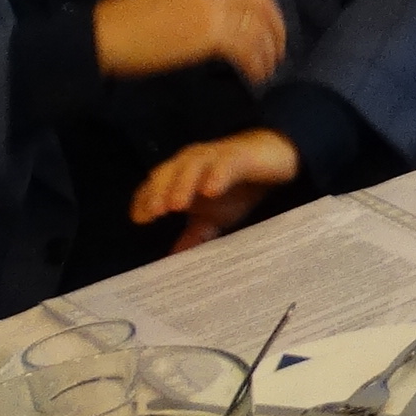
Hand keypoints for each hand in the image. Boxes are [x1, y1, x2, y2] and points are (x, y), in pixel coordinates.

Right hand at [93, 0, 286, 85]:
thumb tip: (221, 21)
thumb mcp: (167, 1)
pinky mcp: (207, 33)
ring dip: (267, 50)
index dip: (267, 5)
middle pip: (260, 2)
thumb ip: (197, 4)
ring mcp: (210, 8)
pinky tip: (253, 75)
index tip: (272, 26)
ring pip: (256, 27)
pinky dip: (254, 62)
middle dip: (276, 27)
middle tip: (278, 51)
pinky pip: (245, 47)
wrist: (102, 35)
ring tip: (266, 70)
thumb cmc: (125, 25)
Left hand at [134, 129, 300, 243]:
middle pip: (167, 172)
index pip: (154, 185)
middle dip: (158, 192)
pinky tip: (211, 191)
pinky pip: (225, 163)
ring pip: (191, 166)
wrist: (274, 159)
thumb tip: (175, 260)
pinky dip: (217, 175)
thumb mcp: (214, 217)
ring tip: (177, 206)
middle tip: (155, 214)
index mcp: (179, 176)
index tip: (141, 220)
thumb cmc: (238, 188)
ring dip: (182, 184)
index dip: (145, 200)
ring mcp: (215, 156)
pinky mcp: (240, 155)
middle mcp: (191, 162)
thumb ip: (194, 234)